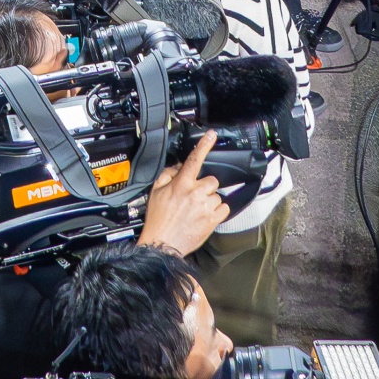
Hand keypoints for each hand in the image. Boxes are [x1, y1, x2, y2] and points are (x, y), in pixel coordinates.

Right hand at [137, 133, 227, 255]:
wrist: (162, 243)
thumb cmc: (158, 219)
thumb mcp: (155, 192)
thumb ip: (167, 175)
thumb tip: (178, 167)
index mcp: (181, 184)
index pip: (195, 159)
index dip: (204, 144)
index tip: (212, 135)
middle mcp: (195, 193)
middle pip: (211, 180)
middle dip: (204, 186)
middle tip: (194, 197)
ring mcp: (205, 206)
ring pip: (217, 195)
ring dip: (209, 200)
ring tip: (196, 210)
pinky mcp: (213, 220)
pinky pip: (224, 208)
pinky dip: (217, 211)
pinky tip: (205, 216)